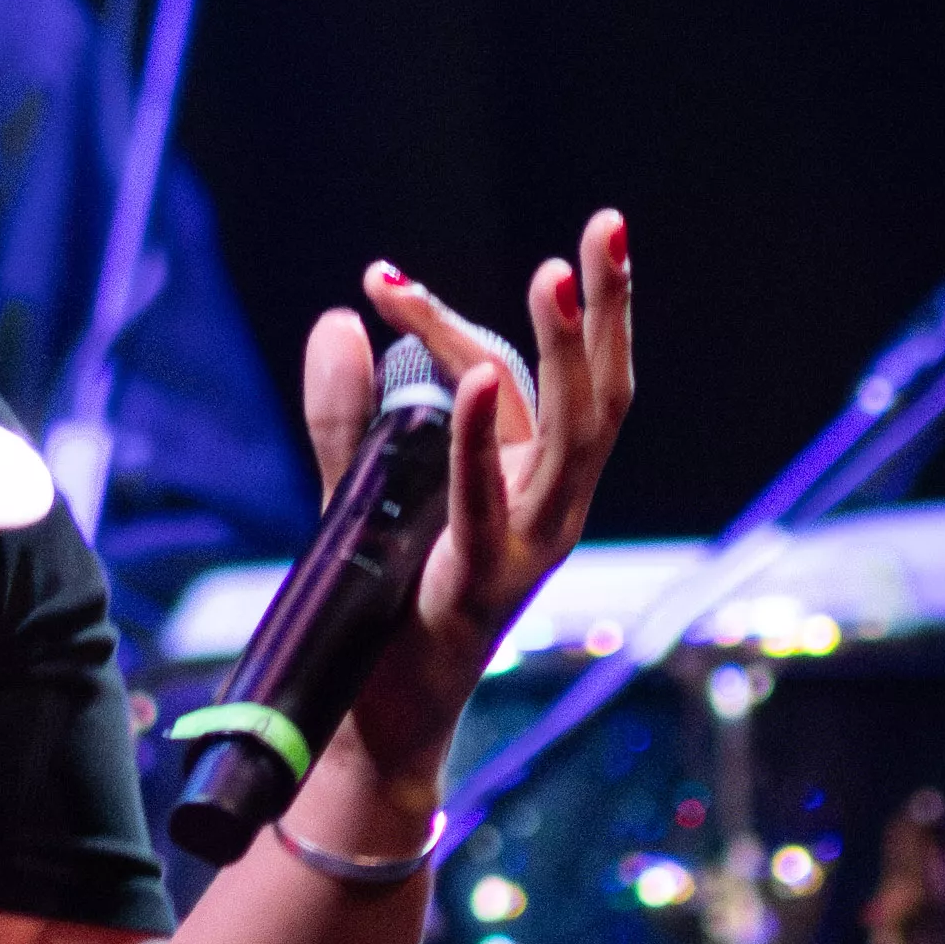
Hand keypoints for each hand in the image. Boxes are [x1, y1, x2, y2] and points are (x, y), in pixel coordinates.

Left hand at [297, 208, 636, 774]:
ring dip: (572, 353)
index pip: (507, 374)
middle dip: (607, 305)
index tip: (380, 279)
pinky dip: (489, 439)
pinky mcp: (488, 581)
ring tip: (560, 275)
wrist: (374, 719)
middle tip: (607, 225)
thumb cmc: (387, 606)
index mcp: (532, 477)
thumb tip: (337, 319)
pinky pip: (493, 501)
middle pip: (597, 391)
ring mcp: (531, 544)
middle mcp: (550, 505)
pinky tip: (488, 378)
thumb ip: (349, 414)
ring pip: (575, 435)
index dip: (445, 322)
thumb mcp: (364, 493)